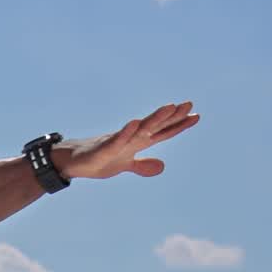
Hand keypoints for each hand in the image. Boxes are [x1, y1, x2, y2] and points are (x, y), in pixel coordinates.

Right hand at [62, 102, 199, 179]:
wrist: (75, 163)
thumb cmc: (100, 160)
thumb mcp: (125, 165)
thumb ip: (143, 165)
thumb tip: (162, 167)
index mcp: (137, 142)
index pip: (162, 132)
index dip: (178, 125)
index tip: (196, 115)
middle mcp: (131, 138)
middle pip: (155, 125)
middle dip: (171, 116)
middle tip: (188, 104)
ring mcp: (118, 141)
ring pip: (139, 128)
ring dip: (154, 118)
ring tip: (169, 107)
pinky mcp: (103, 148)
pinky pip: (116, 140)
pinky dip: (126, 132)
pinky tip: (135, 123)